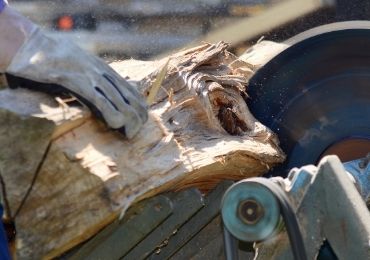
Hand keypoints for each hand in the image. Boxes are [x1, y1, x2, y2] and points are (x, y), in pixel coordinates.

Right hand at [5, 28, 147, 137]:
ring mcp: (93, 77)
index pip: (135, 93)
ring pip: (122, 102)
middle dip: (138, 120)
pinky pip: (101, 101)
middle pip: (133, 100)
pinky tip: (114, 125)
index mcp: (107, 71)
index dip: (141, 111)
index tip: (138, 124)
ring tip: (127, 134)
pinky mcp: (79, 82)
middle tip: (133, 133)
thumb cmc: (58, 60)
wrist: (35, 47)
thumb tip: (108, 99)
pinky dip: (112, 115)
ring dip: (128, 122)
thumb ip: (98, 81)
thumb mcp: (84, 68)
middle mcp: (105, 73)